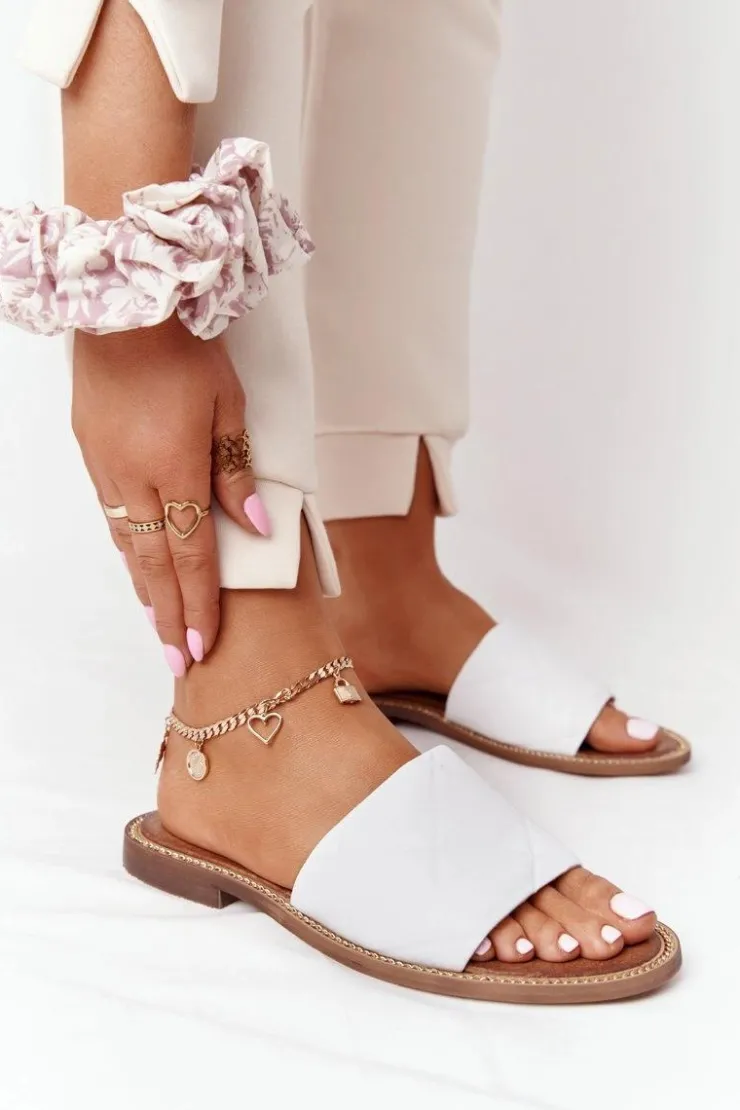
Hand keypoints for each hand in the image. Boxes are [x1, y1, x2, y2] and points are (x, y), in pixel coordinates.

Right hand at [72, 318, 266, 673]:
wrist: (123, 306)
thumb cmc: (186, 350)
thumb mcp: (229, 405)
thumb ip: (238, 472)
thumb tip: (254, 527)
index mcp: (177, 470)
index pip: (192, 557)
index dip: (197, 606)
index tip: (198, 648)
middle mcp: (137, 480)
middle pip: (156, 564)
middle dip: (168, 615)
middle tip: (174, 659)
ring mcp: (109, 468)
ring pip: (129, 543)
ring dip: (146, 587)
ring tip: (157, 621)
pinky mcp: (93, 453)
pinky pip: (113, 515)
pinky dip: (127, 549)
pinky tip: (135, 564)